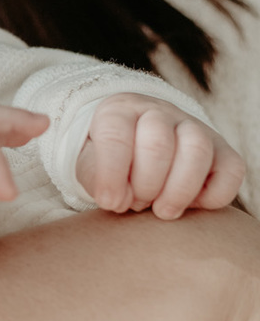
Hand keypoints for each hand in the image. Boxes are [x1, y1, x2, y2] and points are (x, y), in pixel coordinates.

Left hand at [75, 94, 243, 220]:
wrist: (140, 148)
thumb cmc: (112, 161)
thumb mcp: (90, 164)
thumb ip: (96, 179)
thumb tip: (116, 200)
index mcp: (120, 111)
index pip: (115, 133)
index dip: (111, 174)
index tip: (109, 202)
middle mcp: (159, 113)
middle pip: (157, 143)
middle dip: (145, 185)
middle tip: (137, 203)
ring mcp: (195, 128)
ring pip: (197, 149)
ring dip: (178, 191)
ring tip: (162, 210)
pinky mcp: (223, 151)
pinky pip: (231, 171)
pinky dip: (213, 196)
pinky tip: (190, 204)